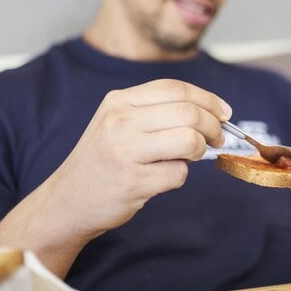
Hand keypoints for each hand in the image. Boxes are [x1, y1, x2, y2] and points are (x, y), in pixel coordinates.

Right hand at [44, 79, 230, 240]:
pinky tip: (162, 178)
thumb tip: (211, 112)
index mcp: (118, 102)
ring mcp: (125, 152)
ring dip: (199, 151)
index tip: (224, 112)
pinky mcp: (133, 182)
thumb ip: (155, 112)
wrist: (66, 201)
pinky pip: (178, 174)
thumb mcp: (116, 123)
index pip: (176, 89)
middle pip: (189, 113)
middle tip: (217, 139)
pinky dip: (179, 177)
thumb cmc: (101, 161)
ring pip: (189, 141)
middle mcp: (120, 122)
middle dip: (213, 126)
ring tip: (190, 158)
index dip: (208, 99)